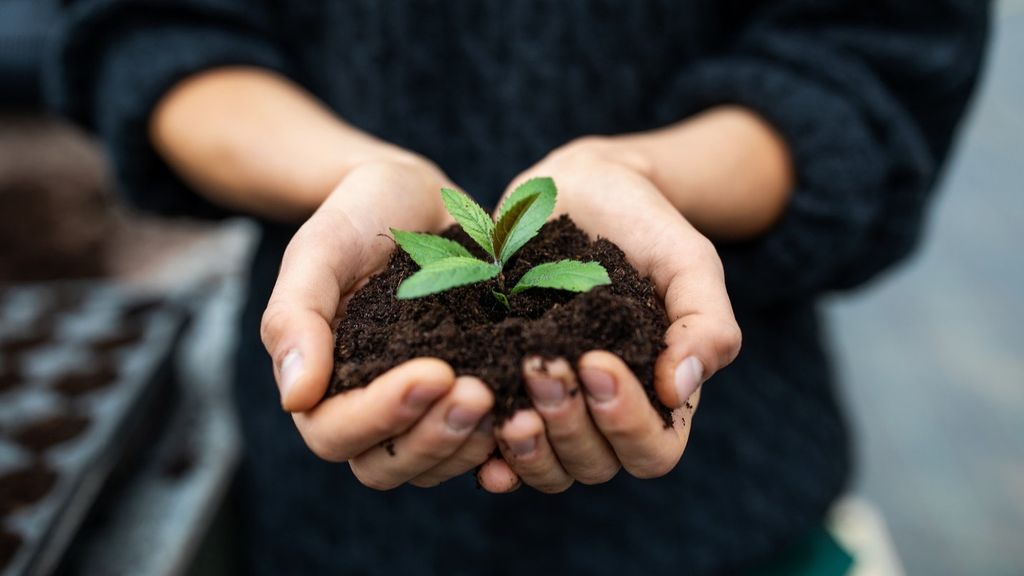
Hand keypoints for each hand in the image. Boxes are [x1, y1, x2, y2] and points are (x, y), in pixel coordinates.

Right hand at [261, 158, 496, 488]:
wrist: (414, 195)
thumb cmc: (357, 215)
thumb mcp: (319, 250)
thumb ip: (295, 318)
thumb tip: (295, 398)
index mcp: (321, 382)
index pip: (335, 432)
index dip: (382, 415)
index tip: (434, 372)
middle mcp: (367, 407)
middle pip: (386, 465)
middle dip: (433, 438)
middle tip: (479, 393)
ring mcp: (419, 409)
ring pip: (434, 464)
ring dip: (469, 444)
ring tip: (511, 402)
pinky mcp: (464, 397)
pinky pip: (478, 446)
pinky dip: (503, 443)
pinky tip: (533, 415)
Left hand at [478, 138, 741, 492]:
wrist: (580, 188)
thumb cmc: (644, 225)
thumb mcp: (688, 262)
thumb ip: (705, 323)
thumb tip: (682, 389)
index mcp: (659, 396)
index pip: (653, 449)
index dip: (626, 421)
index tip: (596, 361)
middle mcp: (606, 415)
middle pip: (594, 464)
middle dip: (568, 423)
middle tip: (541, 365)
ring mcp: (554, 408)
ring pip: (547, 468)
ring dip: (528, 446)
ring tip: (504, 402)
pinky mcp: (506, 392)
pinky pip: (497, 451)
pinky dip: (489, 455)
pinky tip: (476, 430)